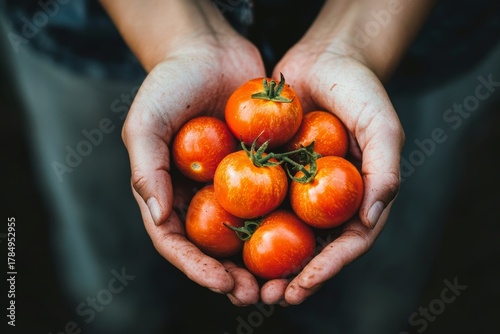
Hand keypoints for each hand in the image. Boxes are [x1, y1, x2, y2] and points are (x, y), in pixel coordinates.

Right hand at [122, 32, 265, 304]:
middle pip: (212, 247)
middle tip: (255, 295)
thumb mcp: (146, 121)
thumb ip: (147, 169)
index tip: (223, 283)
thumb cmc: (170, 83)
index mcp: (167, 192)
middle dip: (231, 276)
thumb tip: (158, 218)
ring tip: (279, 283)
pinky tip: (303, 241)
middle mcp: (198, 195)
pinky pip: (271, 201)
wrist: (209, 50)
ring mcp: (230, 185)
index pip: (176, 241)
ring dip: (260, 262)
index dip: (197, 268)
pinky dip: (283, 223)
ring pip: (245, 233)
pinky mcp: (258, 170)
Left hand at [260, 41, 404, 304]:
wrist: (326, 57)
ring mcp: (299, 186)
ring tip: (242, 283)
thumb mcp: (382, 125)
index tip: (301, 287)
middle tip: (266, 297)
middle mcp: (326, 199)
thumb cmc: (360, 89)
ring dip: (262, 261)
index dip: (325, 270)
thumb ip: (384, 170)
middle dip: (290, 277)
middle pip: (310, 248)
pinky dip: (244, 221)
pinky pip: (257, 199)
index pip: (345, 245)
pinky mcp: (273, 170)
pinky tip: (224, 238)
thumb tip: (371, 219)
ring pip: (280, 231)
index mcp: (357, 199)